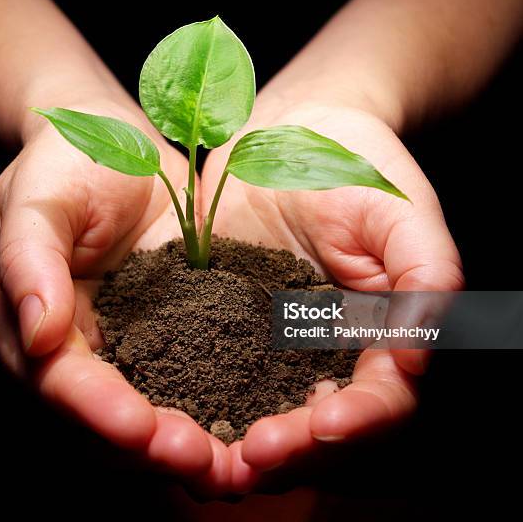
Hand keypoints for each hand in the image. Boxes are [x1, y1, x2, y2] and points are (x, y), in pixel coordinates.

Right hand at [0, 104, 230, 492]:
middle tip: (205, 464)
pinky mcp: (162, 324)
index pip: (58, 380)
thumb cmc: (64, 164)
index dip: (98, 410)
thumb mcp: (37, 199)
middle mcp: (70, 341)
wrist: (110, 141)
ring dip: (183, 439)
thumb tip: (35, 334)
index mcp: (26, 318)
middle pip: (103, 413)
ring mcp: (118, 336)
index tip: (143, 430)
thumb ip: (28, 260)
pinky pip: (182, 371)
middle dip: (150, 445)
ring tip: (231, 462)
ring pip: (144, 405)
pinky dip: (208, 401)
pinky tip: (244, 419)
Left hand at [201, 103, 463, 489]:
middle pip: (312, 422)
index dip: (358, 419)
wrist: (289, 135)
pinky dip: (189, 394)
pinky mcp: (217, 320)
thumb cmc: (356, 165)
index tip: (326, 423)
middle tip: (253, 457)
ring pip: (256, 408)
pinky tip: (165, 404)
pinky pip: (203, 366)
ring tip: (206, 450)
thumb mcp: (400, 210)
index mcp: (375, 333)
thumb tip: (417, 355)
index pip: (379, 399)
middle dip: (290, 447)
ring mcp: (265, 340)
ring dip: (234, 438)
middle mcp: (319, 349)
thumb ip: (426, 273)